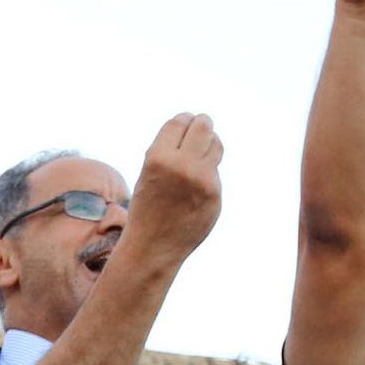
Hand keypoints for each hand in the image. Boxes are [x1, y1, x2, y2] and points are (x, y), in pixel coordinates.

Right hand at [122, 113, 222, 263]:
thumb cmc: (148, 207)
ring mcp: (201, 180)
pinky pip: (215, 170)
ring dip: (210, 143)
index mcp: (158, 158)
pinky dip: (208, 171)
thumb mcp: (148, 172)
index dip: (184, 119)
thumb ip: (170, 150)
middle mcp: (181, 165)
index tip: (187, 121)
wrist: (153, 245)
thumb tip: (196, 126)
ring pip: (216, 145)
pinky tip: (197, 184)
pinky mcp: (215, 194)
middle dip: (203, 123)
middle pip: (203, 126)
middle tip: (202, 127)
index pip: (179, 122)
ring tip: (201, 151)